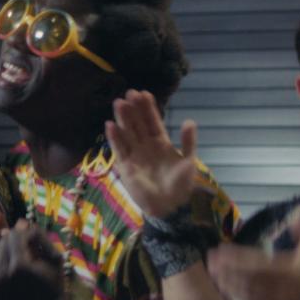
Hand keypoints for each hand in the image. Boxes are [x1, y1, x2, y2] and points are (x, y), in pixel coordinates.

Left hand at [0, 211, 65, 299]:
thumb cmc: (54, 280)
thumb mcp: (50, 255)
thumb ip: (34, 236)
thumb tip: (18, 220)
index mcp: (20, 266)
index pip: (15, 236)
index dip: (24, 233)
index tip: (31, 234)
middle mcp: (3, 275)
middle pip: (2, 242)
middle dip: (14, 239)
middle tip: (25, 244)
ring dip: (4, 248)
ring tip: (18, 252)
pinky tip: (6, 260)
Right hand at [105, 89, 198, 218]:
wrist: (170, 206)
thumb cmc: (180, 185)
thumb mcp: (188, 162)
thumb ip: (188, 142)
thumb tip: (189, 121)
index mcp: (161, 143)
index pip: (153, 122)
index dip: (148, 108)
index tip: (143, 93)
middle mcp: (146, 146)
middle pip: (138, 124)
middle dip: (133, 109)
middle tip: (129, 92)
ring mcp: (135, 155)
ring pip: (127, 133)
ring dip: (123, 119)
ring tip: (118, 103)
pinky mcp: (125, 166)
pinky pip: (119, 149)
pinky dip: (114, 138)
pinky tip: (110, 125)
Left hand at [207, 222, 299, 299]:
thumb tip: (296, 217)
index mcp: (289, 269)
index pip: (258, 261)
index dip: (238, 256)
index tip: (222, 249)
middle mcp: (281, 286)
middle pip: (248, 278)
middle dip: (227, 269)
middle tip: (210, 260)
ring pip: (248, 293)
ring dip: (228, 283)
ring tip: (213, 274)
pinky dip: (238, 298)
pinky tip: (226, 291)